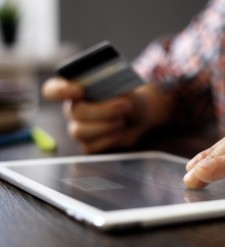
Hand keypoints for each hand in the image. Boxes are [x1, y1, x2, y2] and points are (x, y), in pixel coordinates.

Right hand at [42, 77, 170, 152]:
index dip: (59, 91)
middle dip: (103, 111)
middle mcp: (72, 109)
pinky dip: (107, 140)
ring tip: (121, 121)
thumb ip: (114, 88)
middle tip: (125, 107)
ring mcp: (78, 128)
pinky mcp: (88, 145)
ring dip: (105, 126)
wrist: (139, 115)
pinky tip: (117, 134)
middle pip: (76, 112)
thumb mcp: (124, 88)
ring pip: (79, 132)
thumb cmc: (127, 97)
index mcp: (75, 90)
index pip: (53, 90)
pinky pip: (89, 147)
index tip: (78, 90)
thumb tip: (110, 96)